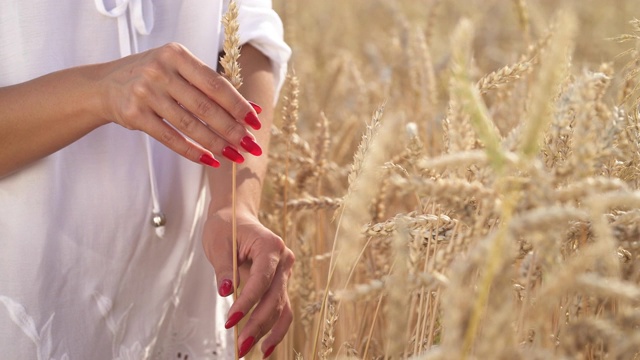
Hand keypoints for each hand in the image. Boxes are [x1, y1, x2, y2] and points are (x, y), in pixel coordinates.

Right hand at [97, 42, 262, 166]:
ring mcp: (145, 92)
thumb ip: (214, 87)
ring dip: (216, 144)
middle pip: (205, 106)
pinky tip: (210, 160)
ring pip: (189, 125)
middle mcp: (160, 71)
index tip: (256, 122)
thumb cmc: (154, 77)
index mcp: (176, 55)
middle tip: (250, 145)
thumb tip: (254, 109)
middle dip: (232, 129)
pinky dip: (192, 151)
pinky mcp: (134, 114)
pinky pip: (170, 138)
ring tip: (235, 155)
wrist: (106, 85)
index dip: (238, 104)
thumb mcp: (181, 71)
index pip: (215, 84)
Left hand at [202, 209, 294, 357]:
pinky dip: (275, 329)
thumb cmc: (227, 227)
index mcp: (270, 246)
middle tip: (240, 345)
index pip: (262, 279)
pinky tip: (265, 347)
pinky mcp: (280, 285)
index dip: (247, 302)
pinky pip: (282, 309)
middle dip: (257, 324)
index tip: (230, 320)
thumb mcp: (218, 243)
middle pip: (274, 298)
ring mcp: (284, 274)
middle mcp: (283, 260)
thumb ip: (224, 268)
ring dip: (266, 331)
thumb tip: (227, 291)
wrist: (236, 218)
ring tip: (249, 350)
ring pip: (281, 307)